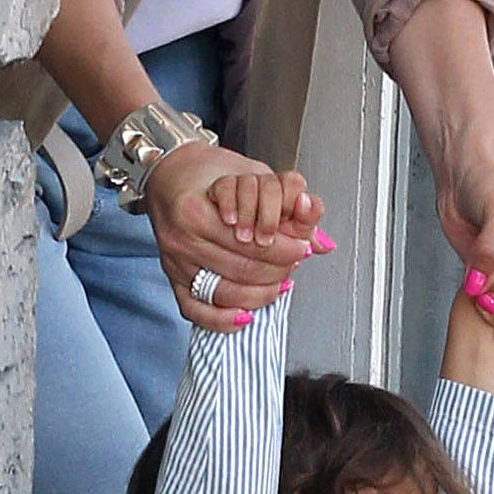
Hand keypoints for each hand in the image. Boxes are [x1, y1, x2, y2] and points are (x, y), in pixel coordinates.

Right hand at [144, 148, 327, 331]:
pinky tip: (245, 316)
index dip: (286, 248)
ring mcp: (175, 261)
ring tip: (279, 283)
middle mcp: (182, 239)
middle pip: (242, 269)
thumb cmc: (211, 175)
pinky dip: (222, 319)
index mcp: (196, 212)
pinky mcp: (171, 278)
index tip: (302, 246)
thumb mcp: (254, 176)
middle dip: (278, 269)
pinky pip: (196, 309)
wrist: (171, 174)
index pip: (254, 243)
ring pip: (225, 292)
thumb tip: (322, 241)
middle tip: (295, 262)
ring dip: (260, 294)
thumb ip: (290, 205)